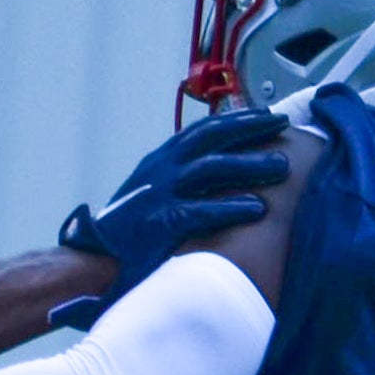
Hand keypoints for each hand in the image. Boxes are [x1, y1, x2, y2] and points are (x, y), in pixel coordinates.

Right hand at [51, 107, 293, 327]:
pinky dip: (231, 207)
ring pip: (213, 167)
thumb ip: (178, 183)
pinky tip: (257, 209)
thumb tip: (210, 177)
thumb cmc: (125, 234)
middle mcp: (161, 170)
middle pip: (213, 137)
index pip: (204, 130)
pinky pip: (203, 210)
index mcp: (159, 162)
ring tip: (282, 167)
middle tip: (283, 124)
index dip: (238, 119)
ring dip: (250, 165)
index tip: (266, 114)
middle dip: (251, 127)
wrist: (92, 260)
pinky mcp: (161, 222)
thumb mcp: (150, 196)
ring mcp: (161, 194)